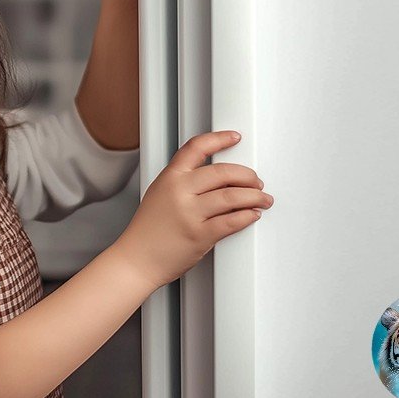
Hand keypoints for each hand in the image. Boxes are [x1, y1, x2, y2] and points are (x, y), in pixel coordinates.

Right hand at [112, 131, 273, 290]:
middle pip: (223, 172)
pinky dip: (247, 216)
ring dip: (254, 196)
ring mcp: (190, 213)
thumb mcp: (160, 193)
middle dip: (247, 175)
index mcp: (170, 177)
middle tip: (256, 181)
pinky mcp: (199, 235)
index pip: (197, 147)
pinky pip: (231, 221)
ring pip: (232, 196)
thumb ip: (184, 181)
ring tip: (262, 198)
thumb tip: (217, 176)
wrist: (136, 260)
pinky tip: (252, 214)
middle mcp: (180, 191)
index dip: (219, 139)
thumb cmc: (148, 230)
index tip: (235, 137)